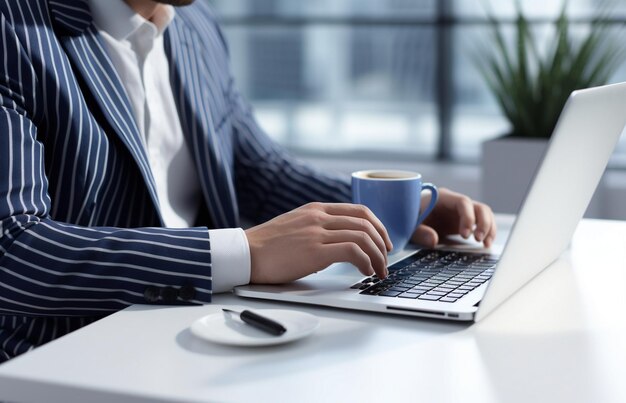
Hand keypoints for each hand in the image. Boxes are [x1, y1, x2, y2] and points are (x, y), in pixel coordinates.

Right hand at [245, 202, 392, 283]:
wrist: (244, 253)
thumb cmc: (266, 246)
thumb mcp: (294, 226)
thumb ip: (316, 228)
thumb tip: (336, 245)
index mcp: (316, 209)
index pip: (359, 210)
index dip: (378, 226)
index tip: (383, 242)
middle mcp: (319, 217)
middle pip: (366, 222)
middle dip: (382, 243)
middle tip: (386, 259)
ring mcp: (317, 232)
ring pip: (364, 236)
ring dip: (378, 256)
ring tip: (379, 271)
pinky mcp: (315, 250)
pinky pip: (353, 251)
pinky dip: (366, 261)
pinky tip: (365, 272)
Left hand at [411, 188, 496, 247]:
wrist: (409, 217)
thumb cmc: (409, 217)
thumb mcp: (410, 226)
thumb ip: (420, 232)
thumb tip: (433, 240)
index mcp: (443, 198)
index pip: (463, 202)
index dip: (468, 218)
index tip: (465, 235)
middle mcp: (455, 203)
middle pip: (479, 207)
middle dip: (483, 223)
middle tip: (478, 240)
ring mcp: (462, 211)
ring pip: (484, 214)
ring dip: (489, 228)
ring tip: (485, 244)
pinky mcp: (464, 220)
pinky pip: (482, 223)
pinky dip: (487, 232)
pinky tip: (485, 244)